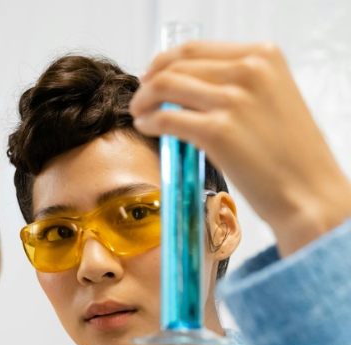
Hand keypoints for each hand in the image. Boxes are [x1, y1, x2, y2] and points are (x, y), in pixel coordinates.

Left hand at [129, 41, 350, 255]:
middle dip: (149, 82)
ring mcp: (233, 100)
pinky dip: (148, 122)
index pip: (195, 49)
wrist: (309, 192)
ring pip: (164, 87)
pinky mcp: (217, 132)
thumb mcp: (272, 98)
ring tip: (139, 114)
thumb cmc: (290, 153)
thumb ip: (237, 82)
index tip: (150, 75)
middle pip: (175, 66)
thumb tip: (187, 82)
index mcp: (263, 56)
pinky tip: (147, 128)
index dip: (163, 61)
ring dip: (143, 101)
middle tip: (139, 100)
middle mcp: (249, 71)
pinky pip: (165, 118)